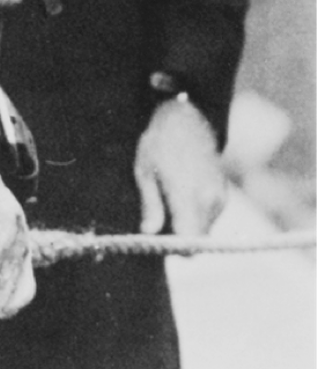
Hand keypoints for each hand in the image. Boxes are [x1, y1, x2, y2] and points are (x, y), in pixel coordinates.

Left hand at [134, 97, 226, 235]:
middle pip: (199, 241)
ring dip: (189, 227)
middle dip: (181, 242)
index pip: (190, 241)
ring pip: (205, 230)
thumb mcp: (145, 169)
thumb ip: (150, 204)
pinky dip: (196, 216)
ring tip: (168, 204)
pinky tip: (181, 196)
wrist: (188, 118)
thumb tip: (148, 233)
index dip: (176, 250)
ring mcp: (219, 196)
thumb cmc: (159, 142)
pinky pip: (210, 217)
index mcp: (187, 193)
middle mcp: (208, 198)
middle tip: (160, 228)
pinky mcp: (223, 194)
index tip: (161, 245)